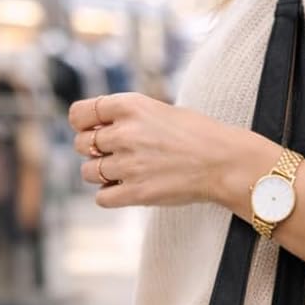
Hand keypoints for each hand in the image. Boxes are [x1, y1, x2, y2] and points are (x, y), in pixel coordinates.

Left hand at [69, 91, 247, 209]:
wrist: (225, 161)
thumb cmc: (197, 134)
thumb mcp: (158, 110)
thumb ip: (126, 117)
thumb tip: (94, 131)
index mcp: (130, 106)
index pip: (80, 113)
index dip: (82, 124)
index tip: (93, 131)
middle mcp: (125, 133)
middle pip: (81, 145)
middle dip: (93, 151)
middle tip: (115, 155)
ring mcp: (130, 164)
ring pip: (88, 173)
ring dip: (101, 175)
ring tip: (124, 173)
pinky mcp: (138, 193)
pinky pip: (102, 198)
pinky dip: (110, 196)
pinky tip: (127, 190)